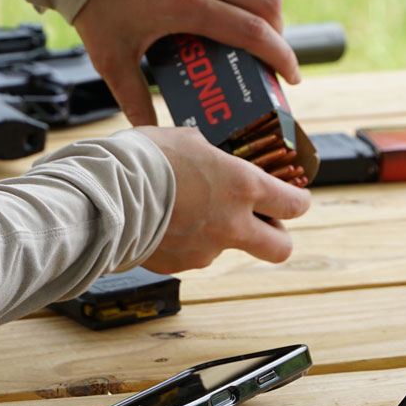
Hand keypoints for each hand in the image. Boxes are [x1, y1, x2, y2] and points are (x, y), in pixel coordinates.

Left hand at [73, 0, 299, 126]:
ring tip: (256, 19)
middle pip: (267, 1)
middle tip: (272, 49)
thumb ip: (134, 100)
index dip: (281, 57)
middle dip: (279, 31)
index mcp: (182, 4)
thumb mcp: (111, 58)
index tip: (291, 76)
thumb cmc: (95, 4)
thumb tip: (155, 137)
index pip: (253, 32)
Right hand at [131, 126, 309, 269]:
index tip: (294, 198)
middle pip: (280, 247)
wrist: (106, 195)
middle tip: (263, 223)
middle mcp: (233, 224)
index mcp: (242, 187)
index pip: (294, 203)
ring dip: (217, 234)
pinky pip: (190, 255)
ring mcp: (207, 250)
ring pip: (227, 248)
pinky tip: (162, 222)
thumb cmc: (145, 159)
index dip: (299, 201)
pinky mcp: (180, 265)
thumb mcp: (186, 140)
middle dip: (278, 236)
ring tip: (186, 211)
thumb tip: (210, 157)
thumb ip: (209, 154)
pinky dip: (182, 242)